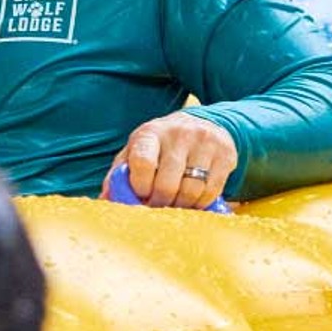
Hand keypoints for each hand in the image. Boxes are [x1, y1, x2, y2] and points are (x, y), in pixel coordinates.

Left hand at [113, 113, 237, 208]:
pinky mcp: (225, 154)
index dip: (140, 187)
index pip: (142, 163)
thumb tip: (106, 199)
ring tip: (175, 204)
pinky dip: (200, 204)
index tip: (141, 195)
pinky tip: (193, 201)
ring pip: (191, 191)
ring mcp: (205, 142)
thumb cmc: (160, 146)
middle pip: (167, 183)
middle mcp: (179, 134)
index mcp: (151, 133)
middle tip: (158, 205)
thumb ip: (120, 174)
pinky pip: (211, 191)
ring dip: (181, 206)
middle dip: (160, 202)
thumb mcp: (136, 151)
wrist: (202, 124)